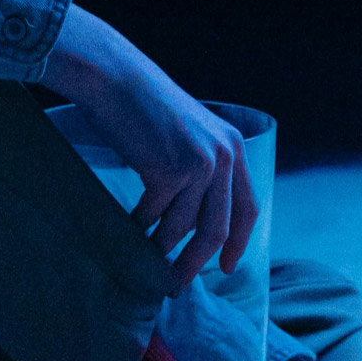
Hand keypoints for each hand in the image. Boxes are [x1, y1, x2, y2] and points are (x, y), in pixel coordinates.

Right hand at [44, 5, 258, 293]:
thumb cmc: (142, 104)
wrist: (114, 76)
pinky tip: (127, 229)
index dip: (238, 243)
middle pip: (216, 228)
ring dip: (161, 247)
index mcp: (234, 147)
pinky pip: (153, 215)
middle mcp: (225, 156)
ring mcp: (199, 164)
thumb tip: (192, 222)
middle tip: (177, 284)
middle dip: (196, 261)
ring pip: (182, 227)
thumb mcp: (187, 133)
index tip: (228, 268)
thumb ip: (199, 168)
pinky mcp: (170, 170)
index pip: (247, 208)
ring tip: (146, 260)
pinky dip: (139, 227)